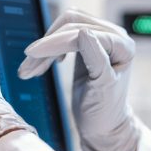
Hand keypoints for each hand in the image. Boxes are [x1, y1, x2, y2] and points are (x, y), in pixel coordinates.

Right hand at [21, 9, 140, 150]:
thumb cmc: (105, 111)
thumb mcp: (102, 87)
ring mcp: (101, 37)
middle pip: (72, 26)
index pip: (83, 34)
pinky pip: (64, 34)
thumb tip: (83, 32)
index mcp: (123, 45)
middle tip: (27, 67)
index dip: (56, 42)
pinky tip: (43, 64)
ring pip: (65, 27)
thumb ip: (96, 58)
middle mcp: (114, 36)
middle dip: (47, 46)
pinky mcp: (88, 42)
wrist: (102, 125)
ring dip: (46, 46)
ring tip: (30, 69)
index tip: (32, 53)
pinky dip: (50, 48)